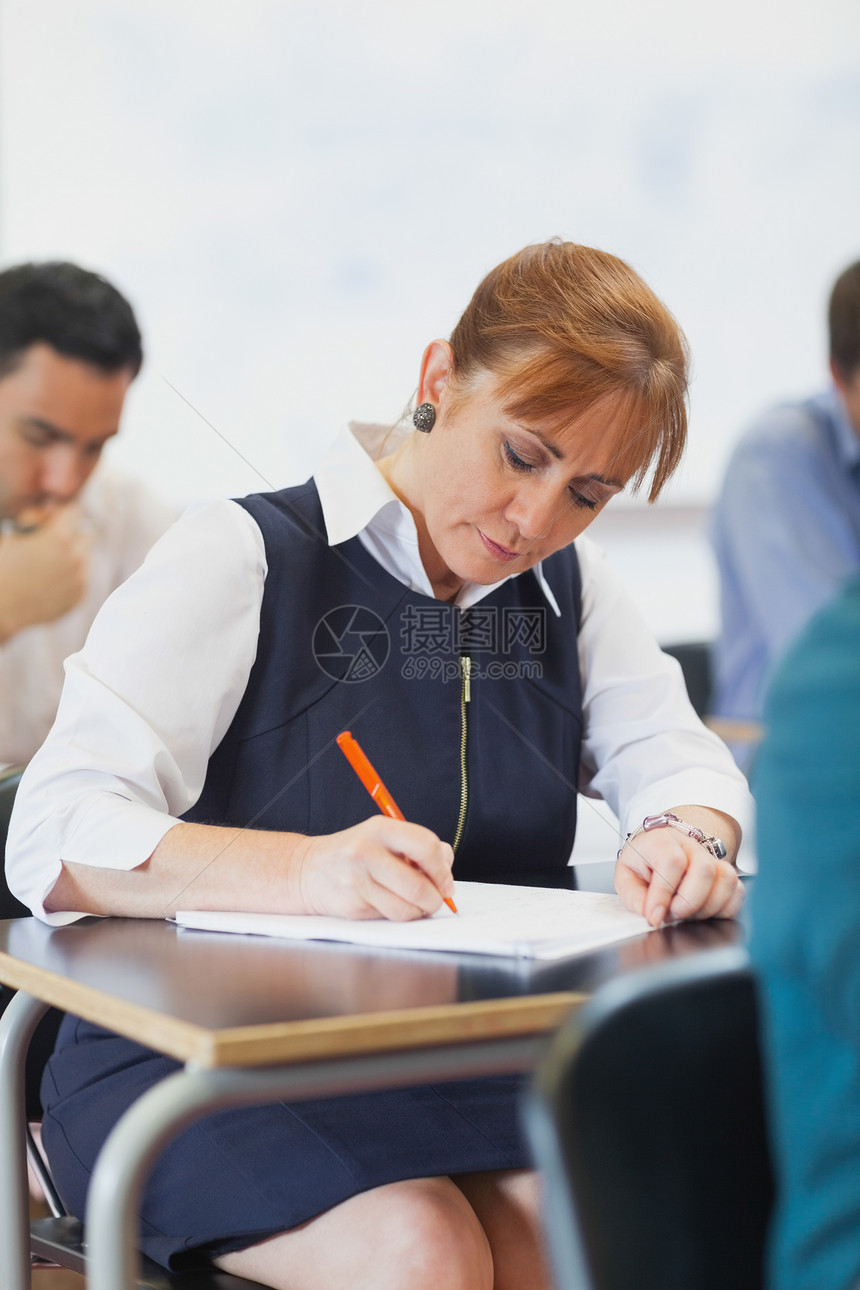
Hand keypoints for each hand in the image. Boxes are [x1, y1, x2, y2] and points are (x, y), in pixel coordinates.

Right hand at [0, 505, 91, 640]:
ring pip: (84, 558)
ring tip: (46, 566)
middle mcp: (76, 558)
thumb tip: (53, 510)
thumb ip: (37, 516)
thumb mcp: (14, 532)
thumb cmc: (3, 567)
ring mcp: (80, 579)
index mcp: (59, 538)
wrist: (2, 608)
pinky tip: (49, 583)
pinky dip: (70, 578)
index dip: (62, 514)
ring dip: (71, 557)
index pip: (74, 512)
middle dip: (71, 534)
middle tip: (52, 542)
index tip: (53, 520)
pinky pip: (81, 579)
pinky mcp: (79, 597)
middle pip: (85, 534)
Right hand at [292, 816, 455, 920]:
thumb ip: (417, 846)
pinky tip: (391, 904)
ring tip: (415, 903)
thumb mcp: (383, 837)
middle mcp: (366, 852)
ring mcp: (357, 881)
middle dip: (435, 898)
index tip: (445, 881)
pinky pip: (390, 917)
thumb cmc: (354, 853)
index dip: (442, 869)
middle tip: (436, 899)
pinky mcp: (352, 905)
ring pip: (407, 908)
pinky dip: (399, 915)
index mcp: (380, 828)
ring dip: (419, 911)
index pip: (426, 846)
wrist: (307, 870)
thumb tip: (446, 867)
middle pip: (418, 886)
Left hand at [615, 824, 744, 926]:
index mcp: (662, 841)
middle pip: (704, 870)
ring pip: (726, 880)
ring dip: (706, 907)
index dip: (663, 893)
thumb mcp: (626, 875)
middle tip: (672, 914)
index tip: (655, 915)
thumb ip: (633, 896)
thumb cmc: (644, 861)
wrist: (663, 847)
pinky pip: (738, 892)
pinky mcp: (726, 874)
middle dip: (687, 903)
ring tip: (687, 914)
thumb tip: (650, 914)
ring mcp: (712, 859)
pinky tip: (704, 912)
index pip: (671, 862)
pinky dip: (724, 909)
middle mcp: (691, 847)